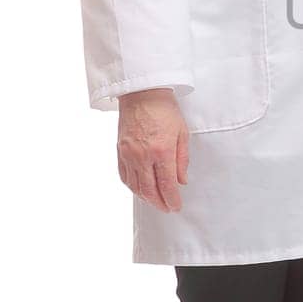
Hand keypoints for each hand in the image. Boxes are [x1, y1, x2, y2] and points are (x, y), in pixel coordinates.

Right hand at [117, 89, 189, 210]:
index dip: (172, 199)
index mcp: (162, 151)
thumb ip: (182, 160)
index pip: (167, 184)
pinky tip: (139, 189)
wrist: (142, 94)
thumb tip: (182, 181)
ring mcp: (129, 154)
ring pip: (135, 186)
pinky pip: (124, 176)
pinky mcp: (120, 151)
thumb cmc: (165, 110)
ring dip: (146, 197)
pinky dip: (132, 186)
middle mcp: (143, 156)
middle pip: (150, 190)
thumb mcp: (182, 133)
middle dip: (159, 203)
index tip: (176, 206)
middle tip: (167, 208)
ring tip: (155, 201)